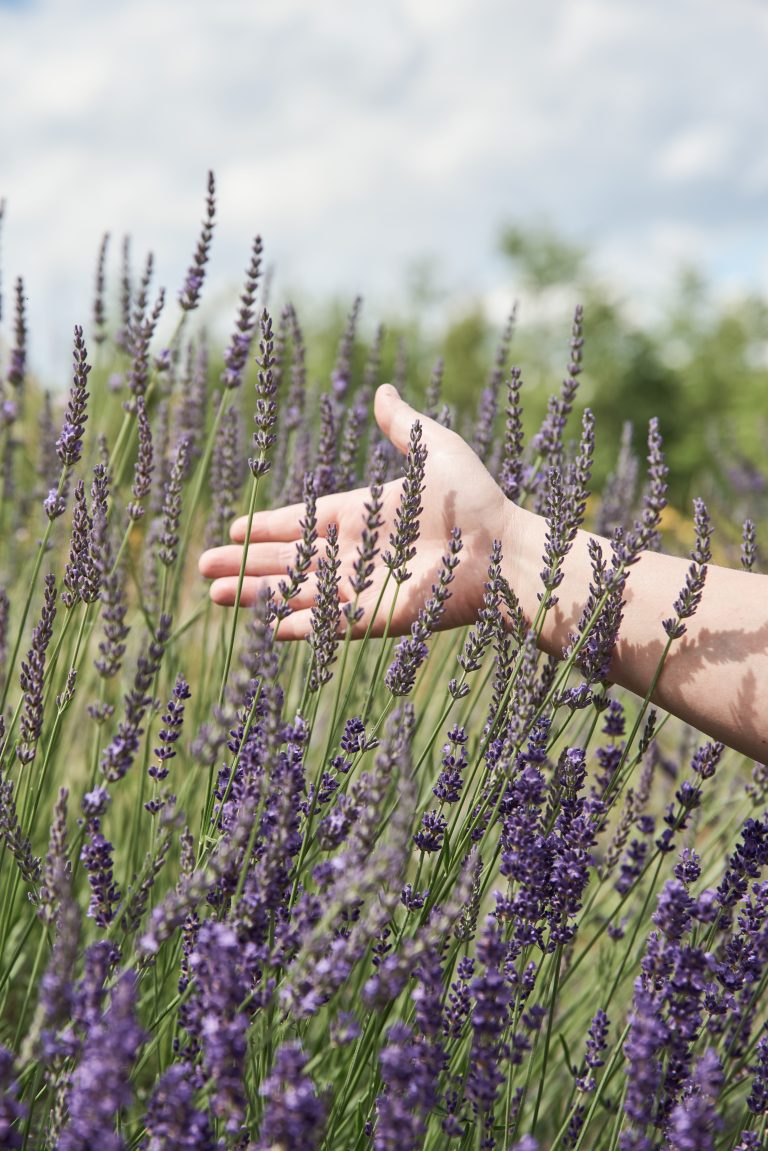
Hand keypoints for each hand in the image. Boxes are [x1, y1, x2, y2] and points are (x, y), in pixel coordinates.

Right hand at [198, 384, 514, 637]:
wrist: (507, 550)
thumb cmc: (477, 501)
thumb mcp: (436, 449)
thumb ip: (404, 425)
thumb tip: (384, 389)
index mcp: (363, 515)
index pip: (302, 521)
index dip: (267, 526)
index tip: (232, 528)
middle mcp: (356, 553)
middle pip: (289, 560)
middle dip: (245, 563)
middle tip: (202, 566)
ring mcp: (364, 587)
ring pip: (299, 593)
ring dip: (257, 594)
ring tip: (214, 595)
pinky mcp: (377, 617)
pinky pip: (330, 624)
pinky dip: (300, 627)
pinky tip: (267, 628)